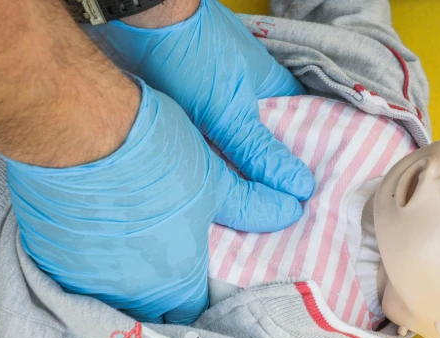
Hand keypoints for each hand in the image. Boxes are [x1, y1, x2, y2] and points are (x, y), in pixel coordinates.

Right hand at [5, 79, 301, 323]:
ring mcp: (81, 280)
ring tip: (126, 245)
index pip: (193, 316)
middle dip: (158, 296)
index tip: (200, 285)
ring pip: (107, 295)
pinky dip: (83, 260)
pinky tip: (91, 232)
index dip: (198, 301)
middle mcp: (128, 295)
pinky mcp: (46, 257)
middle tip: (163, 263)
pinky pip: (70, 272)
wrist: (75, 126)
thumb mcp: (214, 180)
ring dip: (118, 279)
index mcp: (175, 283)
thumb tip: (292, 208)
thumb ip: (252, 206)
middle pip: (148, 311)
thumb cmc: (154, 157)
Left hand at [88, 0, 314, 200]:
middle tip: (265, 215)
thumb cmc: (191, 57)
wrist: (140, 19)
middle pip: (263, 142)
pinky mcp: (190, 97)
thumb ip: (259, 152)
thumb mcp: (229, 113)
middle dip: (261, 174)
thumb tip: (298, 190)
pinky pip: (206, 136)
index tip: (296, 204)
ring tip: (234, 208)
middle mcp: (252, 91)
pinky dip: (206, 155)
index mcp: (276, 89)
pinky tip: (201, 179)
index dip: (296, 169)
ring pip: (232, 140)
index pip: (299, 135)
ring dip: (231, 167)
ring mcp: (220, 93)